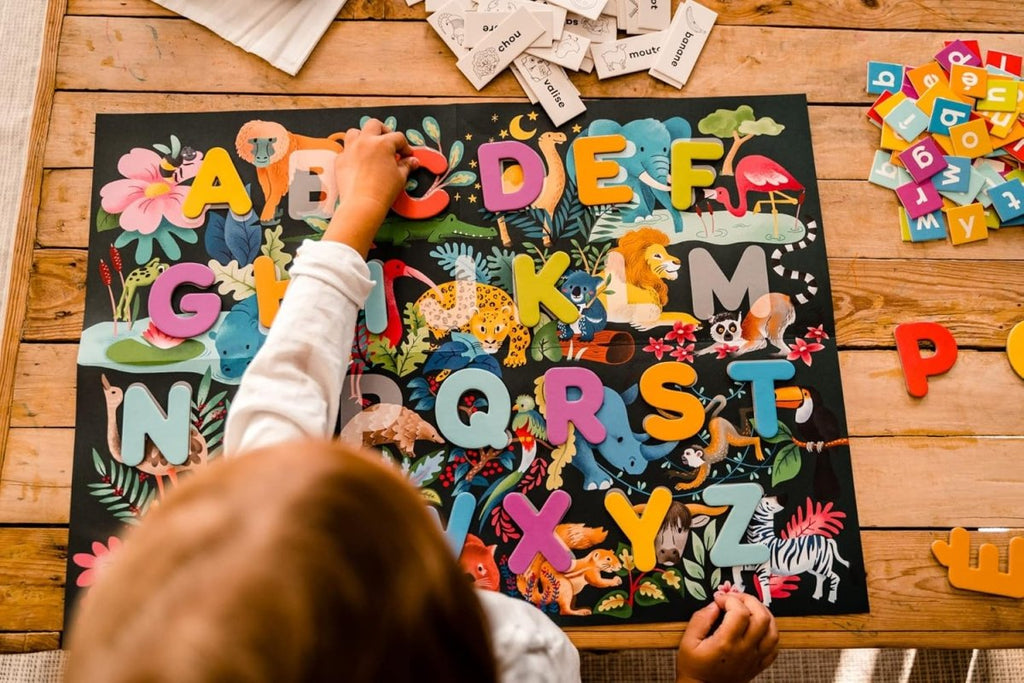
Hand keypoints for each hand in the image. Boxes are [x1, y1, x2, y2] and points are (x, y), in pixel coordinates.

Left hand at [323, 118, 418, 255]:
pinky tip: (359, 162)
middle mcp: (365, 142)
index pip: (398, 138)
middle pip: (374, 125)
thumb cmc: (383, 191)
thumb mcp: (400, 177)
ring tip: (370, 147)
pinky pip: (346, 150)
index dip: (405, 146)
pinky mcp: (340, 160)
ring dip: (364, 137)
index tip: (407, 156)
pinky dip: (353, 153)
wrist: (362, 204)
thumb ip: (406, 165)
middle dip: (384, 131)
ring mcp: (350, 149)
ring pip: (355, 132)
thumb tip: (413, 161)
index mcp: (383, 143)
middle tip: (389, 143)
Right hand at [675, 592, 778, 682]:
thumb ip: (700, 619)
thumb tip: (714, 605)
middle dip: (750, 600)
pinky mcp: (758, 664)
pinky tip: (758, 626)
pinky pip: (774, 646)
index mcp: (726, 643)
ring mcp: (754, 658)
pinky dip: (770, 631)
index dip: (730, 599)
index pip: (740, 612)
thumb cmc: (694, 667)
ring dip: (764, 614)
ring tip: (750, 608)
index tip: (720, 599)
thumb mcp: (688, 641)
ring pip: (773, 630)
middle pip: (761, 617)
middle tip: (737, 598)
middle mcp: (744, 650)